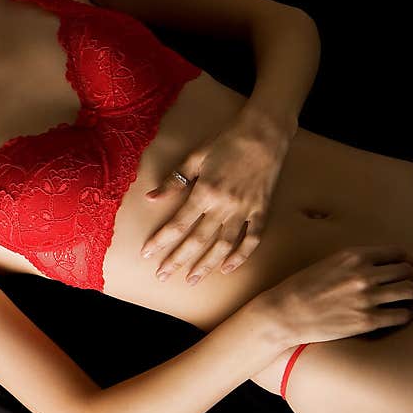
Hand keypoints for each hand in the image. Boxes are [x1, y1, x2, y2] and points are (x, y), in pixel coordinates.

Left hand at [140, 109, 291, 284]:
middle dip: (178, 260)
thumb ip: (174, 181)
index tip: (147, 255)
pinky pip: (252, 238)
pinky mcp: (262, 210)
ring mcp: (245, 210)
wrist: (264, 132)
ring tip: (192, 279)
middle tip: (162, 276)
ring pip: (223, 245)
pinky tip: (227, 268)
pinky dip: (241, 255)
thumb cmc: (226, 140)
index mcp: (205, 191)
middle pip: (197, 240)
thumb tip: (151, 198)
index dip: (161, 241)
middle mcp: (224, 205)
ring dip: (206, 264)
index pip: (178, 224)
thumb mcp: (195, 156)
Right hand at [252, 244, 412, 345]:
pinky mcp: (368, 321)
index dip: (404, 261)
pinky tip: (393, 314)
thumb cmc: (302, 287)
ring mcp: (367, 298)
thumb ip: (355, 261)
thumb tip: (382, 266)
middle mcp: (364, 275)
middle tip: (401, 284)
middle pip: (408, 272)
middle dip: (408, 278)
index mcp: (354, 256)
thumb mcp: (329, 262)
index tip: (401, 268)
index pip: (398, 253)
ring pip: (410, 291)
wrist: (285, 312)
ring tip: (399, 299)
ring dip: (408, 295)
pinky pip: (403, 315)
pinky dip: (403, 314)